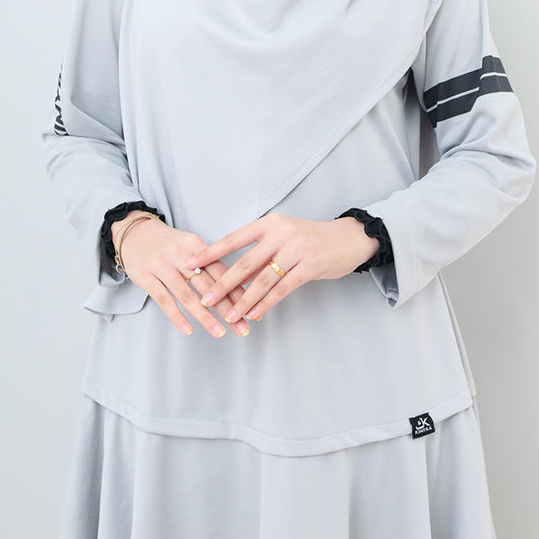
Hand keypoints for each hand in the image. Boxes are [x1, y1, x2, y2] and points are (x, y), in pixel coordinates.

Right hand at [113, 212, 249, 338]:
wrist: (135, 233)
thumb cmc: (169, 243)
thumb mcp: (190, 245)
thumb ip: (209, 263)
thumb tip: (235, 286)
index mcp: (196, 244)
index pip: (221, 271)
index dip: (237, 291)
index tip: (251, 309)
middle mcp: (181, 255)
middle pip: (208, 286)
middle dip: (227, 308)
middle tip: (242, 328)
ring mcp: (162, 266)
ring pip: (187, 295)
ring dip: (205, 317)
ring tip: (219, 332)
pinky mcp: (146, 278)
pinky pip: (164, 300)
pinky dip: (177, 316)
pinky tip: (188, 330)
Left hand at [184, 213, 378, 322]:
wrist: (348, 238)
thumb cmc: (310, 239)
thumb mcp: (283, 237)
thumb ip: (260, 253)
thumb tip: (231, 276)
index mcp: (269, 223)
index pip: (233, 239)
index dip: (211, 253)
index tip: (190, 264)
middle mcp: (280, 233)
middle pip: (245, 263)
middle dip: (223, 283)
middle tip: (205, 298)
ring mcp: (296, 249)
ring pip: (262, 280)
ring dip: (243, 300)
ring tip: (228, 315)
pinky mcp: (310, 266)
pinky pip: (283, 289)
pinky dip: (266, 303)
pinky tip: (254, 315)